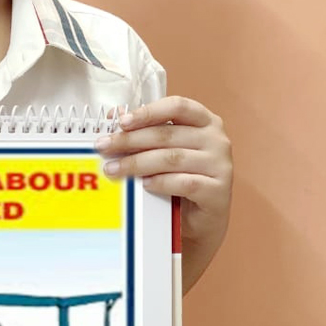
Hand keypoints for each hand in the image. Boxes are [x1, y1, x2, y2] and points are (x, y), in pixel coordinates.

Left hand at [96, 97, 232, 289]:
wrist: (201, 219)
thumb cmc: (182, 178)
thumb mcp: (165, 150)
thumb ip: (146, 130)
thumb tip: (114, 116)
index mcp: (205, 121)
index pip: (177, 106)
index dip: (148, 112)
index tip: (121, 122)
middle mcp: (217, 139)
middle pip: (167, 134)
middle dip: (130, 141)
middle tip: (104, 147)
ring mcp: (220, 165)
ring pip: (172, 158)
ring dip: (138, 163)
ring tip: (114, 169)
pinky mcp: (218, 191)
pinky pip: (184, 183)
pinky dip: (161, 182)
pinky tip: (144, 185)